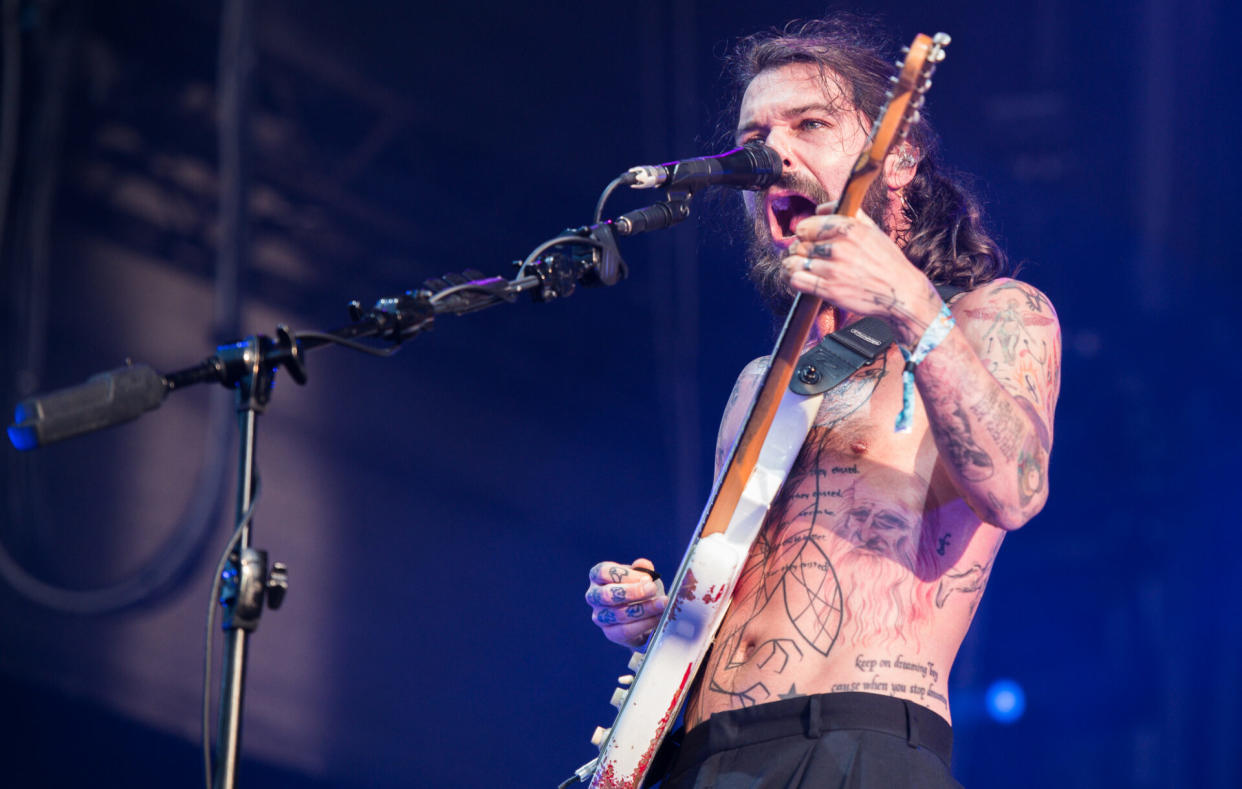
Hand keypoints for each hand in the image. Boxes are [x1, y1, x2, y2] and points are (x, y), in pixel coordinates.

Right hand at [586, 558, 666, 648]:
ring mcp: (599, 616)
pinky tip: (658, 617)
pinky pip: (626, 630)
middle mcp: (594, 596)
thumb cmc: (640, 589)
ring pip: (619, 614)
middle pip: (607, 594)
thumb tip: (643, 565)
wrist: (644, 614)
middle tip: (653, 589)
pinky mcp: (610, 633)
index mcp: (598, 576)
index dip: (626, 575)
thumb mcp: (643, 575)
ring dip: (644, 609)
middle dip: (633, 592)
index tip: (647, 578)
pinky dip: (645, 623)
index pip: (603, 572)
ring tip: (662, 603)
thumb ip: (643, 569)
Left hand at [782, 209, 940, 343]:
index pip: (805, 226)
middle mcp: (839, 247)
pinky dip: (794, 279)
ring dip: (792, 265)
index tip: (807, 238)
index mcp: (848, 228)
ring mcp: (833, 269)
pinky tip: (800, 278)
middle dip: (798, 250)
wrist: (901, 293)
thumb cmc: (887, 261)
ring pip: (794, 262)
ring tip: (797, 267)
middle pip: (798, 245)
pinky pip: (797, 280)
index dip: (803, 233)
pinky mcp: (829, 290)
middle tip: (805, 255)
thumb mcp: (872, 229)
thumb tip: (820, 208)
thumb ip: (847, 213)